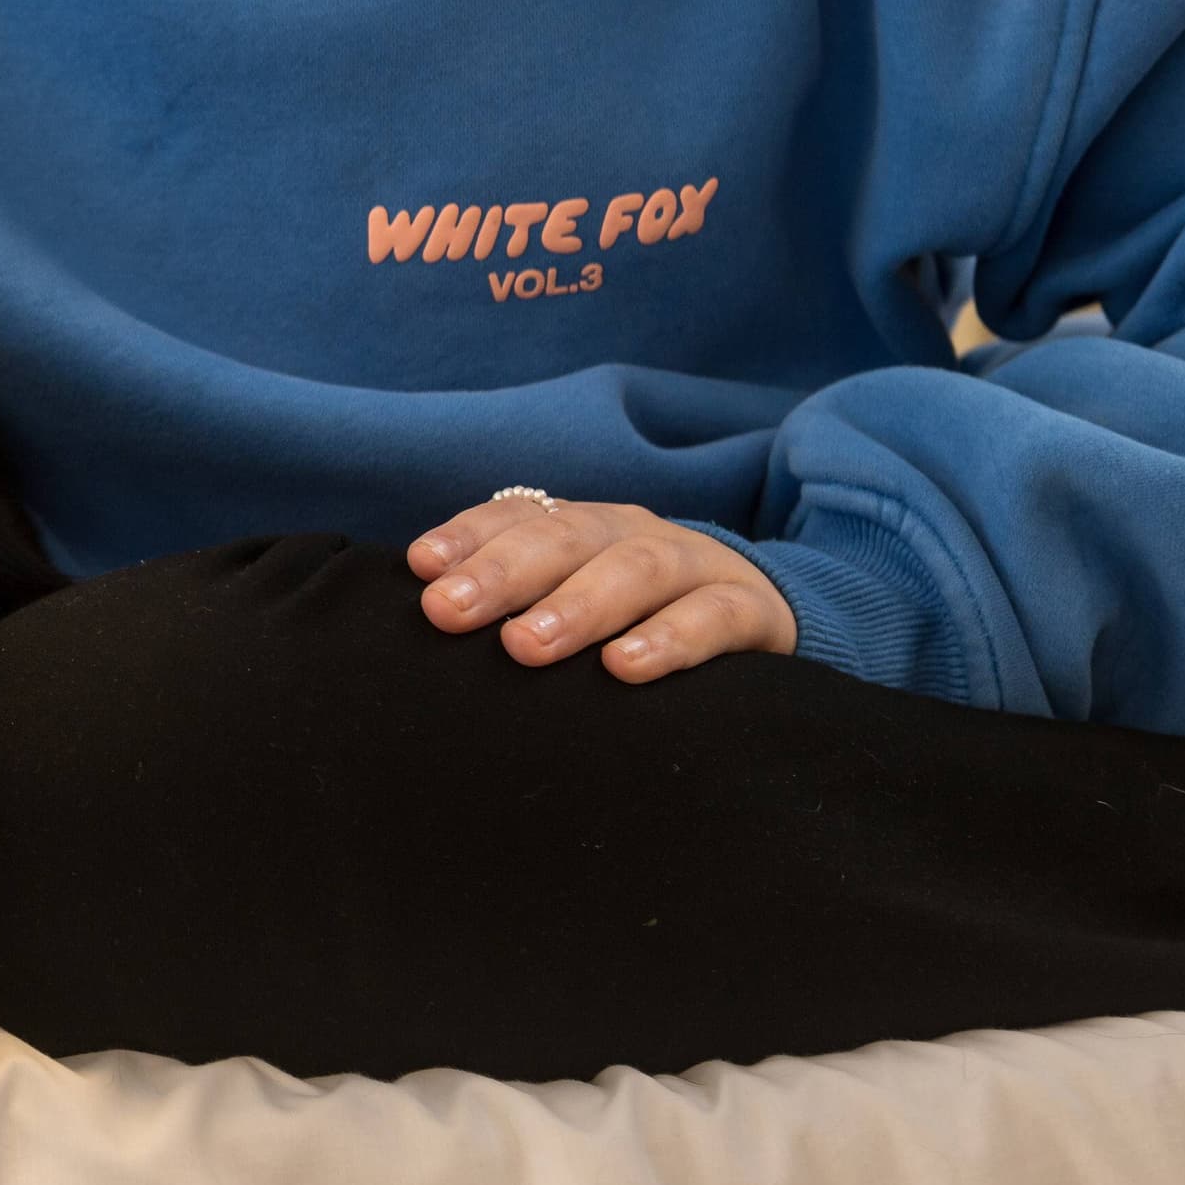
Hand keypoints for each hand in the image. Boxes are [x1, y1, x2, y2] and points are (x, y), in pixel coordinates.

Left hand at [405, 495, 795, 682]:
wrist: (765, 621)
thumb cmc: (640, 624)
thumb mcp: (578, 607)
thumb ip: (517, 609)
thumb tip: (434, 621)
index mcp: (582, 528)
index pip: (518, 517)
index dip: (468, 537)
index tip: (420, 568)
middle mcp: (632, 534)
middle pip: (565, 538)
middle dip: (502, 573)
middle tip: (448, 611)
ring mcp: (694, 566)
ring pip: (635, 570)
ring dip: (577, 605)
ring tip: (526, 646)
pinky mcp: (750, 610)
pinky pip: (713, 618)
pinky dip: (669, 639)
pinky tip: (624, 668)